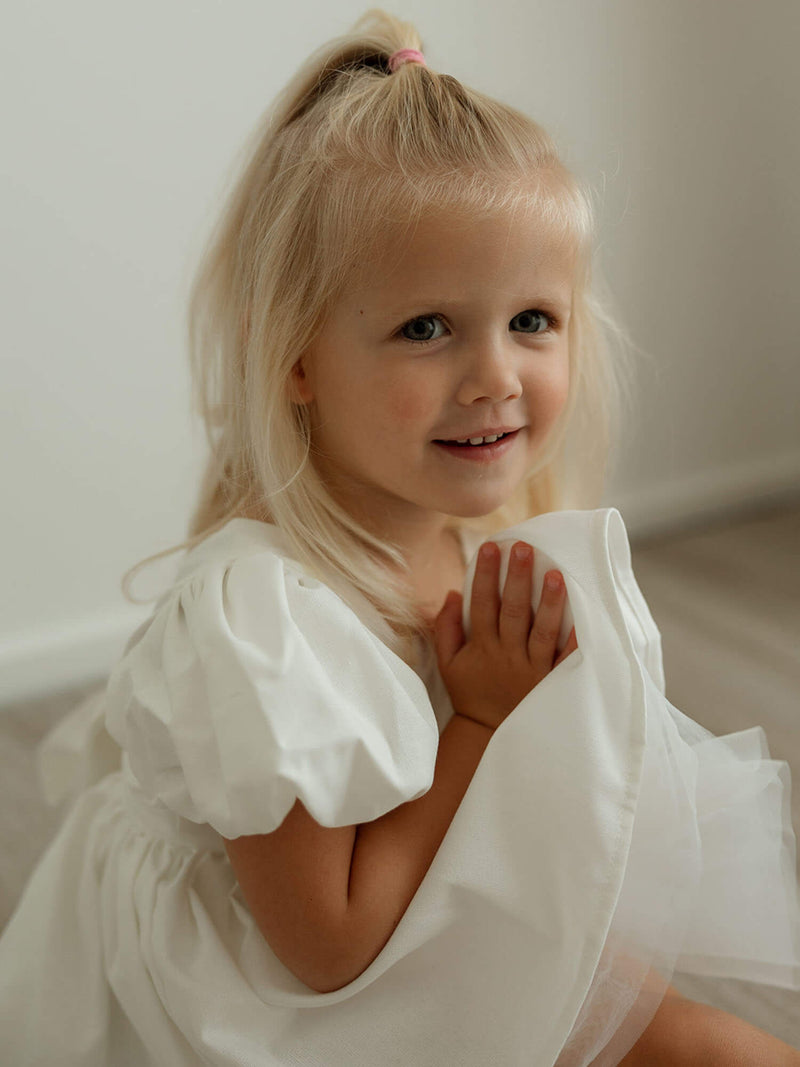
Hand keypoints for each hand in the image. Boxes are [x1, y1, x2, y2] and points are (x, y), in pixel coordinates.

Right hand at [432, 540, 577, 730]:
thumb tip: (452, 593)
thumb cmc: (470, 693)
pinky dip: (574, 640)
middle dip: (517, 578)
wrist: (488, 735)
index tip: (491, 547)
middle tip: (523, 548)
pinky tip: (583, 617)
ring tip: (554, 573)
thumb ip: (446, 628)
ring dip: (547, 602)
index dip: (486, 575)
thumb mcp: (448, 663)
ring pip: (540, 631)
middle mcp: (506, 655)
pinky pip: (564, 659)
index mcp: (481, 647)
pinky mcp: (550, 682)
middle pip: (513, 611)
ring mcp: (530, 669)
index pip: (483, 604)